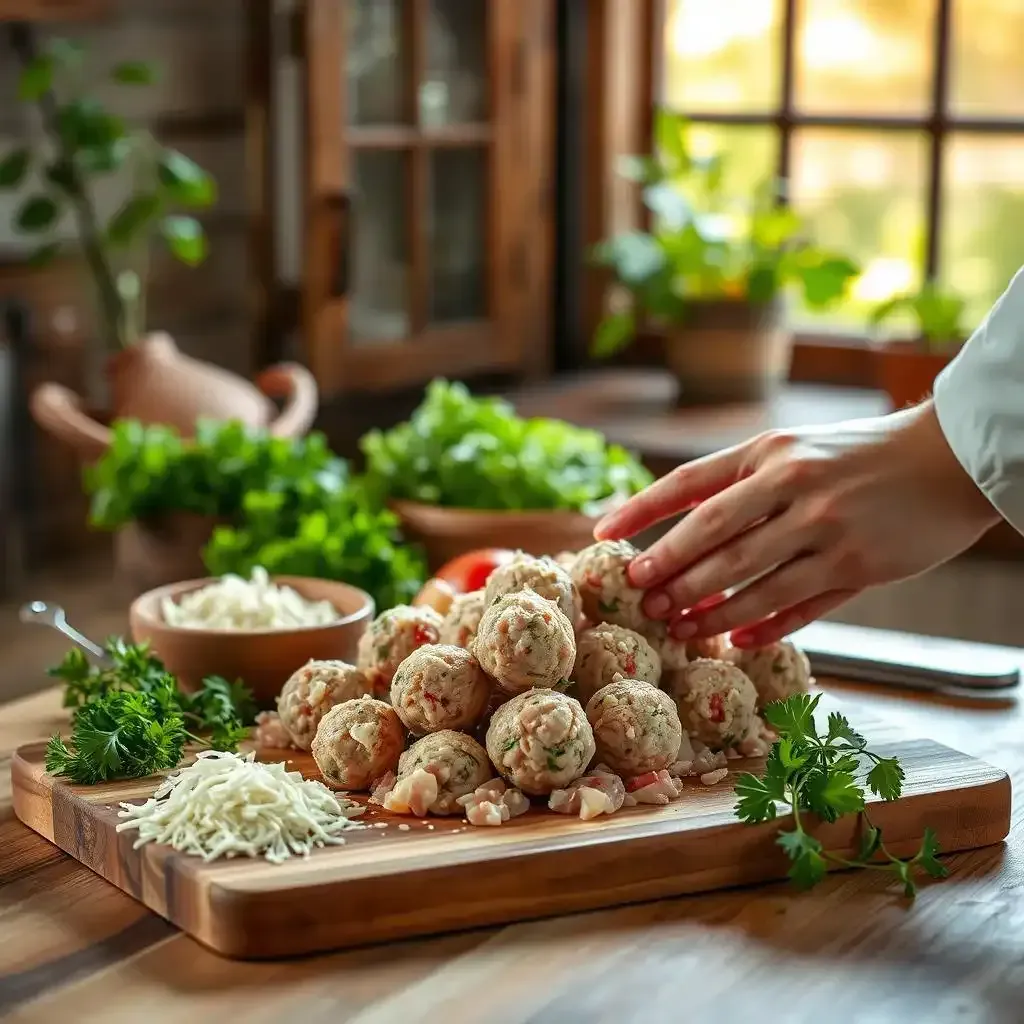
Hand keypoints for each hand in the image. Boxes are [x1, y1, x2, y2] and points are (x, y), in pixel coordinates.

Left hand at [594, 401, 998, 647]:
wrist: (948, 458)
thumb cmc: (859, 455)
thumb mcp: (794, 449)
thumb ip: (743, 483)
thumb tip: (683, 525)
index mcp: (768, 453)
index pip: (688, 482)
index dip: (641, 510)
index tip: (603, 534)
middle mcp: (792, 488)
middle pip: (711, 537)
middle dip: (667, 570)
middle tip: (639, 594)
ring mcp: (825, 530)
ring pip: (748, 581)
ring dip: (706, 610)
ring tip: (675, 626)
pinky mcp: (857, 568)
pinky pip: (797, 607)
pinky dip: (761, 627)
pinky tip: (736, 642)